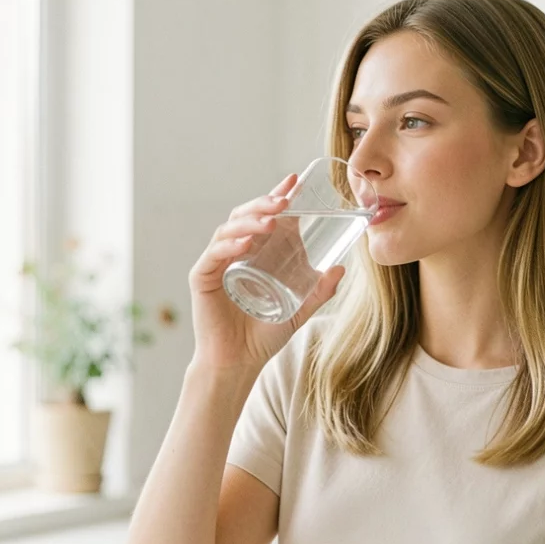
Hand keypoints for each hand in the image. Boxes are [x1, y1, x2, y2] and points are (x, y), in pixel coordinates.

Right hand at [188, 174, 346, 371]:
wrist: (239, 363)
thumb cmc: (263, 336)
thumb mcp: (299, 310)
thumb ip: (319, 291)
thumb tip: (341, 269)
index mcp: (255, 252)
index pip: (264, 216)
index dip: (277, 195)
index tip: (294, 180)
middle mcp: (234, 252)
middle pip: (245, 216)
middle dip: (265, 203)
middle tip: (284, 199)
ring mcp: (217, 263)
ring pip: (229, 229)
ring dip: (250, 221)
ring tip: (271, 219)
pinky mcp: (203, 278)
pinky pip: (214, 255)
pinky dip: (230, 246)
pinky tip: (246, 244)